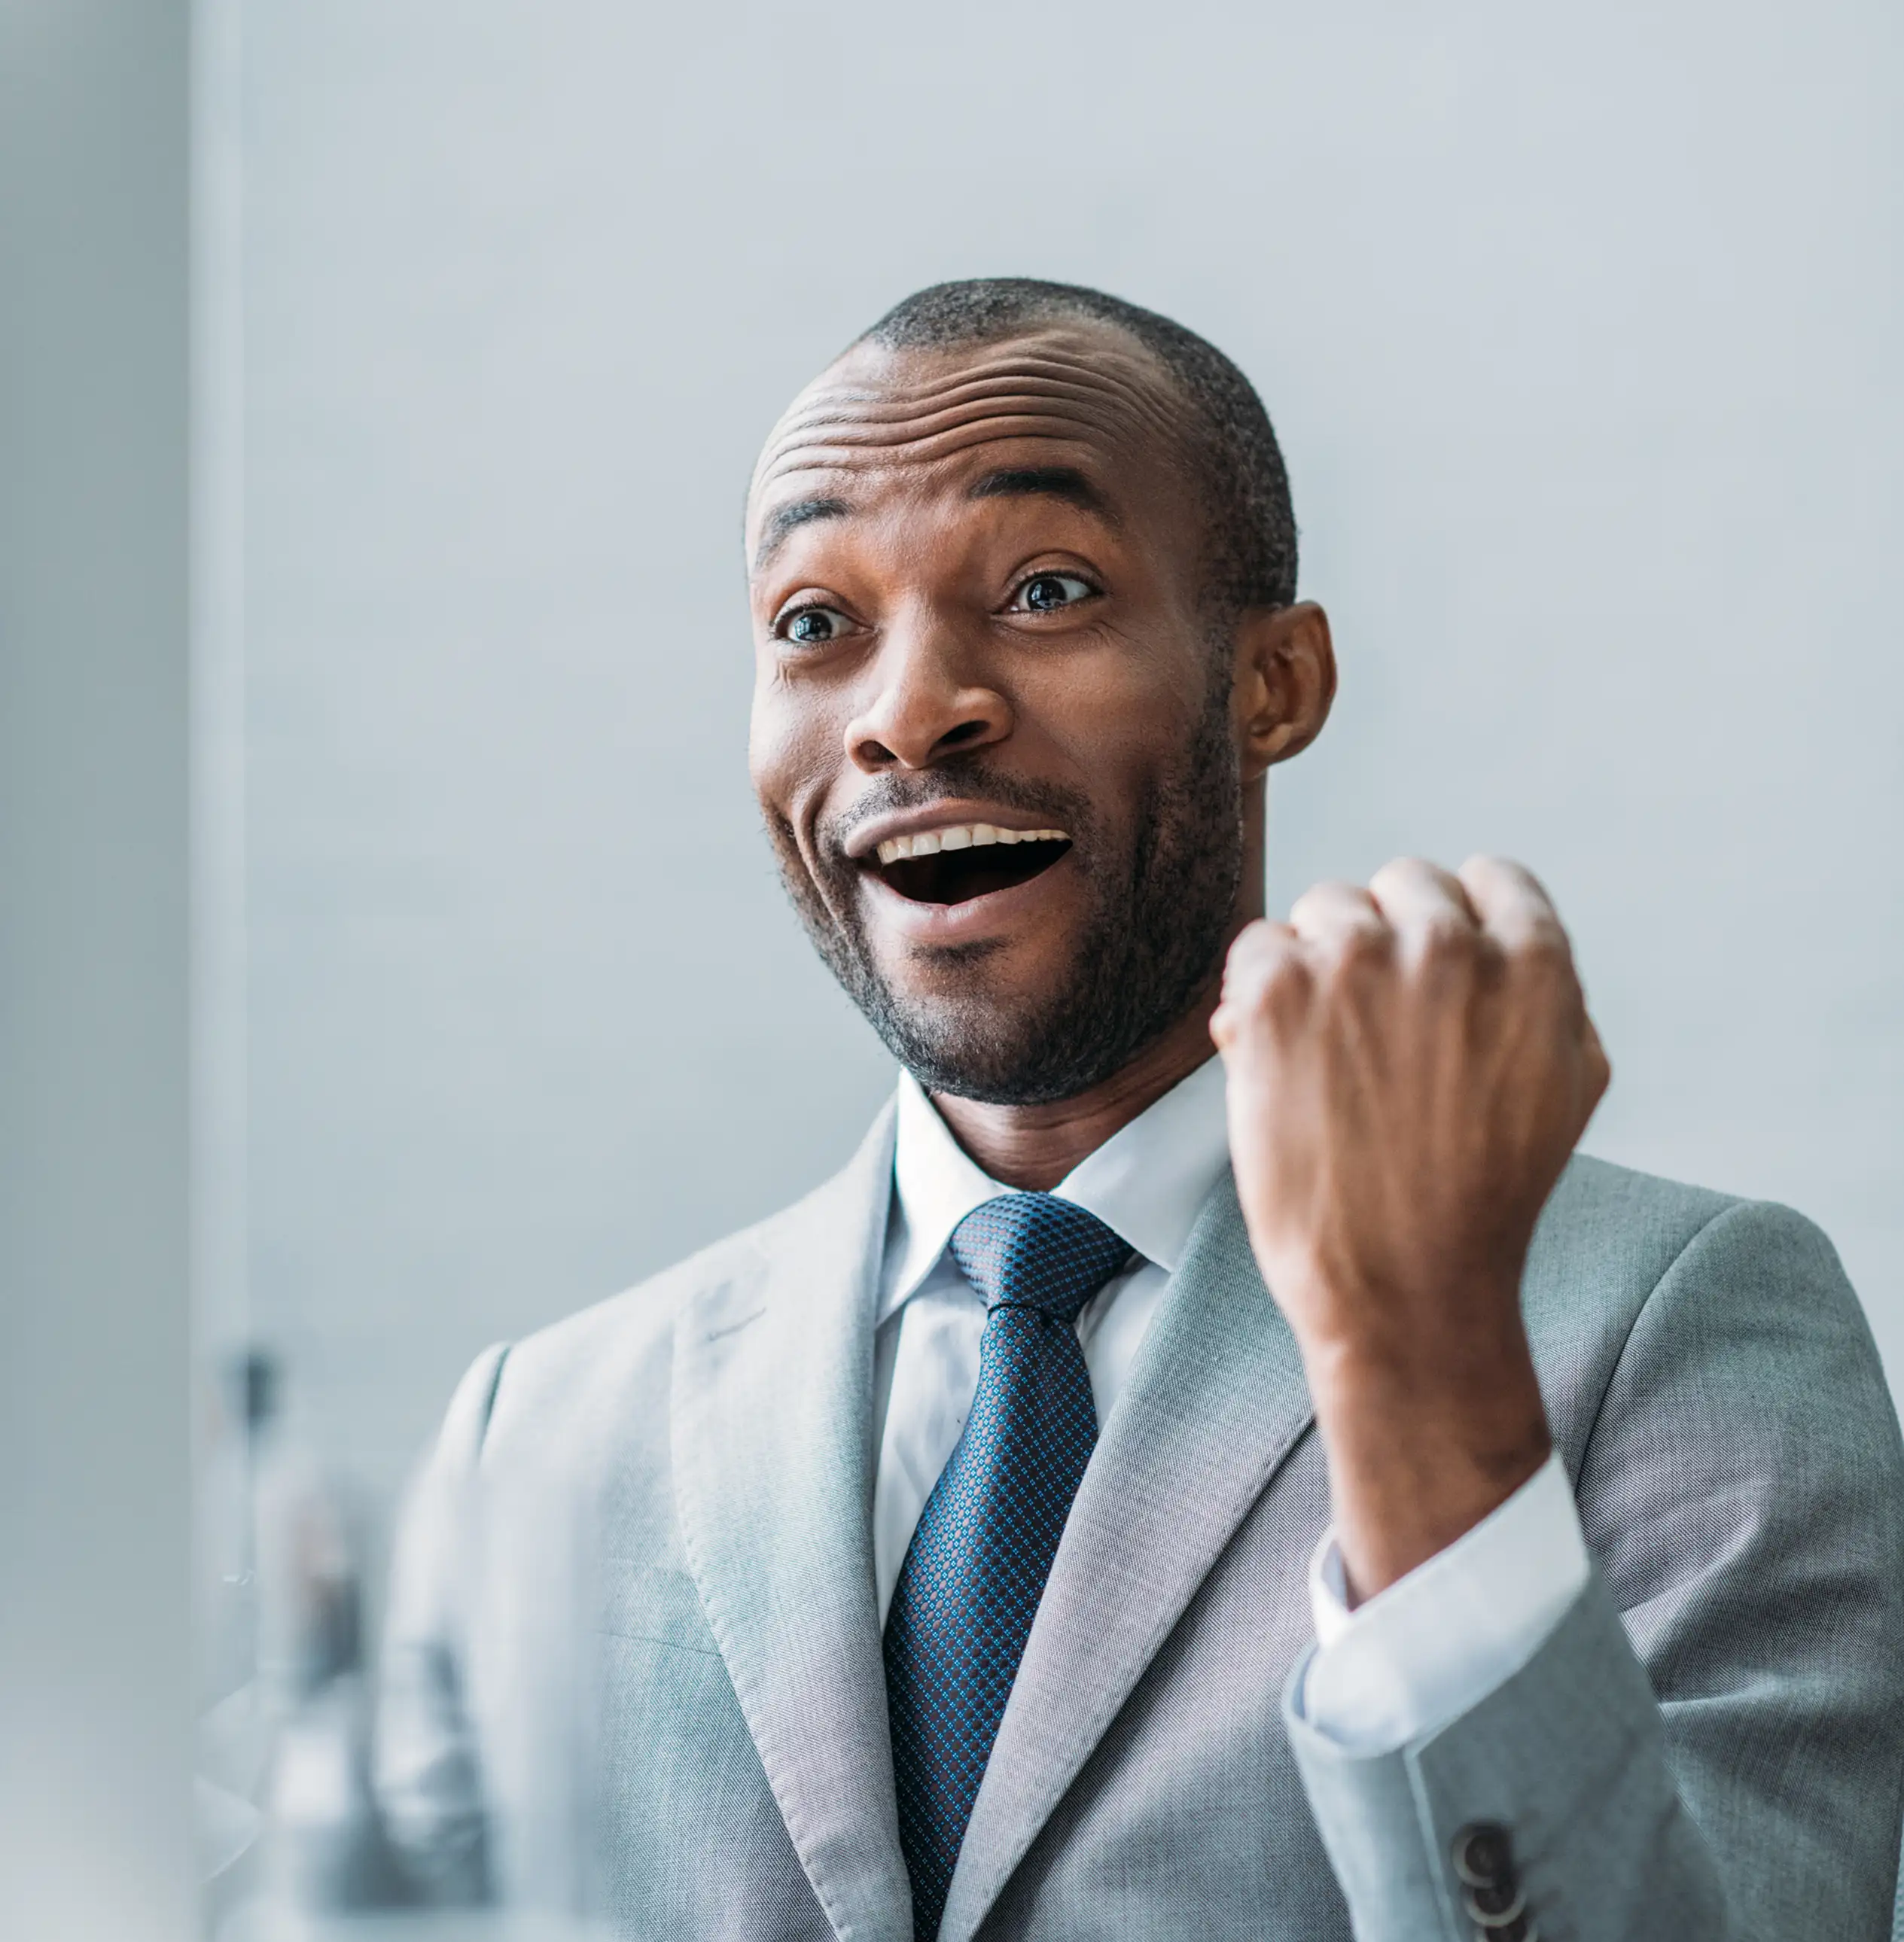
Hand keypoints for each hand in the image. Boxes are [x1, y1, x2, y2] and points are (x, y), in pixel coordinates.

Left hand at [1210, 857, 1609, 1600]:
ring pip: (1325, 908)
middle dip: (1386, 943)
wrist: (1404, 1285)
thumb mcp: (1569, 1083)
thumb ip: (1547, 995)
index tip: (1435, 976)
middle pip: (1401, 885)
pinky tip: (1277, 1060)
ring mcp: (1356, 962)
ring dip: (1319, 966)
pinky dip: (1257, 996)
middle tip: (1376, 1029)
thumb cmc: (1484, 1198)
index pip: (1490, 879)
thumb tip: (1488, 941)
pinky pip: (1256, 946)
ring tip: (1329, 1054)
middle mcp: (1447, 944)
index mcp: (1534, 961)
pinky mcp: (1276, 993)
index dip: (1460, 925)